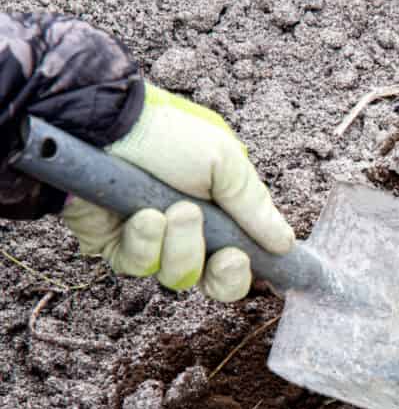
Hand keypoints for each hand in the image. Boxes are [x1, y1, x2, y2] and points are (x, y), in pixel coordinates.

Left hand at [62, 84, 294, 301]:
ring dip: (183, 245)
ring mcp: (153, 242)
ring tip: (175, 210)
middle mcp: (188, 233)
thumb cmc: (167, 133)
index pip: (243, 258)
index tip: (263, 266)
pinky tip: (141, 214)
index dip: (251, 268)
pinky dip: (145, 241)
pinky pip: (139, 266)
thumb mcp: (227, 162)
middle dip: (226, 272)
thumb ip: (256, 207)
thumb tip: (285, 244)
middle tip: (228, 254)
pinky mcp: (116, 247)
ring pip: (179, 276)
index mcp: (220, 213)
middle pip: (216, 282)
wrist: (102, 125)